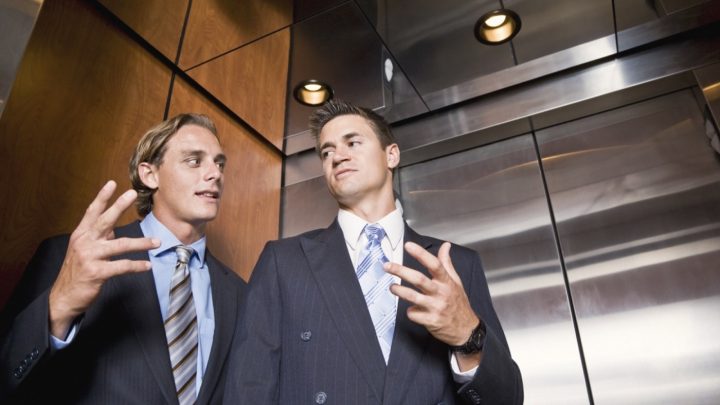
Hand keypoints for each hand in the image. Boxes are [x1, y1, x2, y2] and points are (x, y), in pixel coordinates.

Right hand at [48, 181, 159, 337]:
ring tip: (157, 242)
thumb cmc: (77, 272)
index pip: (92, 212)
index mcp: (81, 235)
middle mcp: (84, 242)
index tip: (112, 183)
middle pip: (105, 221)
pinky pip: (122, 266)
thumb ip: (98, 237)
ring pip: (120, 245)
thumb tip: (113, 227)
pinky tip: (148, 266)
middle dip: (119, 205)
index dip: (102, 197)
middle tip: (132, 193)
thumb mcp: (84, 250)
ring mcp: (90, 257)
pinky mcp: (96, 272)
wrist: (64, 297)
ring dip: (141, 243)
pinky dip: (137, 266)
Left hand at [385, 241, 479, 346]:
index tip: (408, 246)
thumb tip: (446, 246)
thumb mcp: (456, 281)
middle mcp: (441, 293)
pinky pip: (414, 314)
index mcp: (447, 282)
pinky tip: (412, 310)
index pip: (434, 264)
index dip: (421, 254)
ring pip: (413, 297)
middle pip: (419, 279)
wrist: (466, 329)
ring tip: (392, 287)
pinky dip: (410, 312)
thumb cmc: (458, 303)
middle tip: (388, 266)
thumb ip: (447, 263)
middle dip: (401, 271)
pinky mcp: (431, 321)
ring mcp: (436, 307)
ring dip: (399, 291)